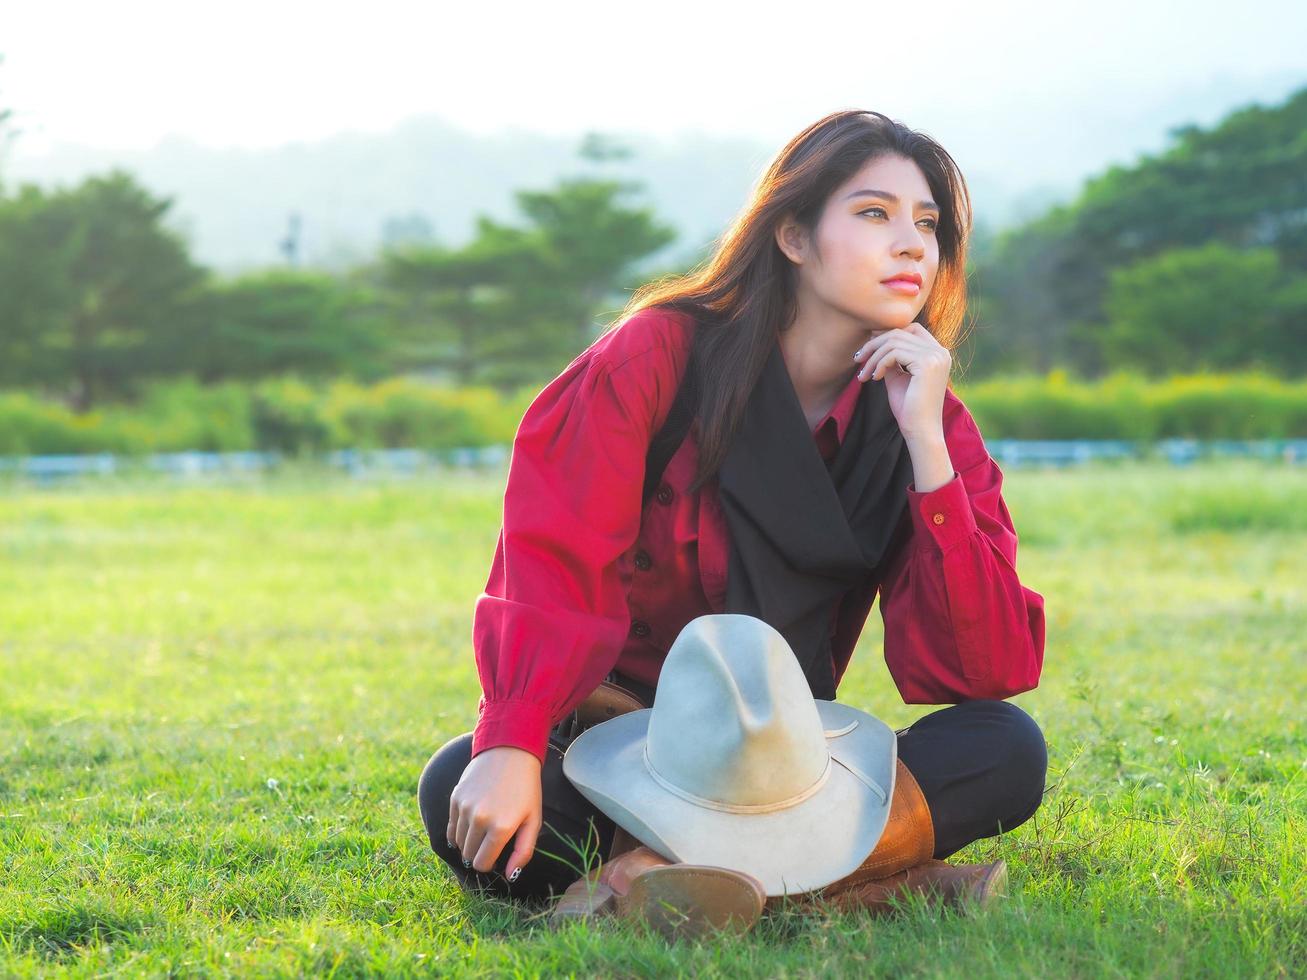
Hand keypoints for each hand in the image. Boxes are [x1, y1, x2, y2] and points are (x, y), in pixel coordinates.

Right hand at [447, 745, 542, 879]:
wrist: (510, 753)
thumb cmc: (526, 789)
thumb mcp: (533, 820)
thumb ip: (523, 852)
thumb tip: (509, 877)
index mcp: (500, 828)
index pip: (483, 864)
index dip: (489, 863)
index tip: (496, 854)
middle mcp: (479, 819)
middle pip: (469, 855)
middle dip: (479, 853)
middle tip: (492, 840)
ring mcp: (465, 808)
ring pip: (458, 843)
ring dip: (469, 842)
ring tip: (484, 829)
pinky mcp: (455, 797)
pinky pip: (451, 827)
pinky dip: (459, 831)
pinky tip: (471, 824)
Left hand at [852, 322, 950, 441]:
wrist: (921, 431)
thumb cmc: (909, 408)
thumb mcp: (897, 377)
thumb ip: (891, 358)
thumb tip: (875, 339)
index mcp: (937, 353)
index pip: (911, 328)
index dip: (887, 334)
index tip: (868, 349)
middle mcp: (940, 351)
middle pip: (899, 332)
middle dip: (874, 344)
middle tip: (858, 359)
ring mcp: (935, 356)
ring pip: (894, 341)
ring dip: (873, 357)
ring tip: (864, 374)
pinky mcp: (927, 364)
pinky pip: (893, 353)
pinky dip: (879, 364)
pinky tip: (875, 378)